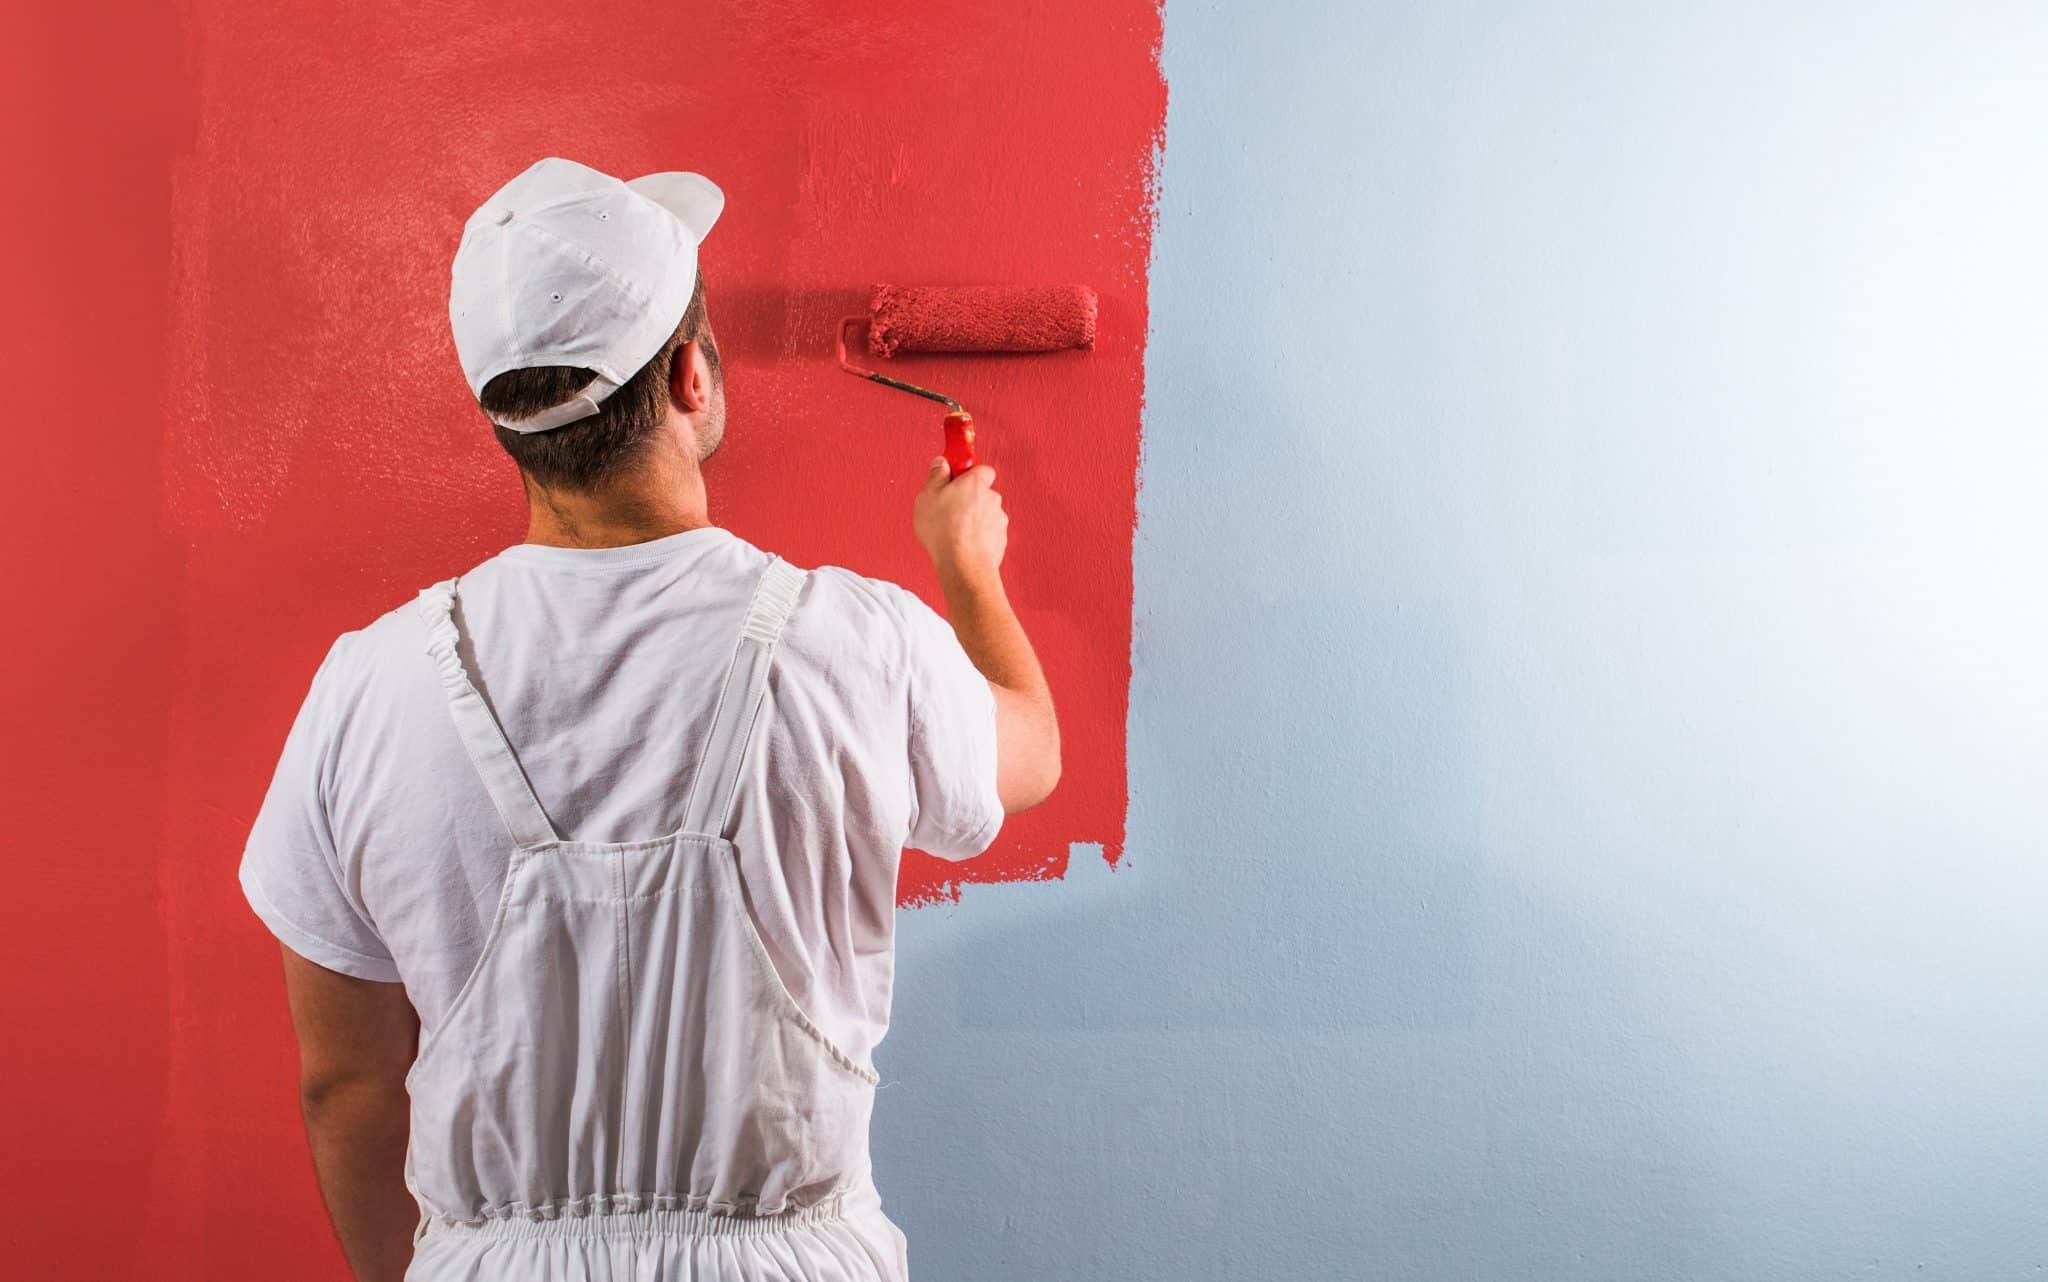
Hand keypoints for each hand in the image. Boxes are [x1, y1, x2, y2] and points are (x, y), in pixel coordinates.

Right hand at [913, 456, 1007, 590]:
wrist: (962, 564)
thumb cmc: (944, 530)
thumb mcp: (928, 496)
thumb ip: (936, 476)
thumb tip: (940, 463)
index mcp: (975, 484)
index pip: (981, 469)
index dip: (968, 473)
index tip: (955, 478)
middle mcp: (992, 499)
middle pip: (982, 493)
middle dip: (969, 499)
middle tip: (949, 508)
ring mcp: (999, 521)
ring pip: (986, 515)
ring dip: (974, 520)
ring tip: (954, 531)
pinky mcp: (1000, 540)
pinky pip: (988, 534)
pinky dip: (978, 537)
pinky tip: (963, 544)